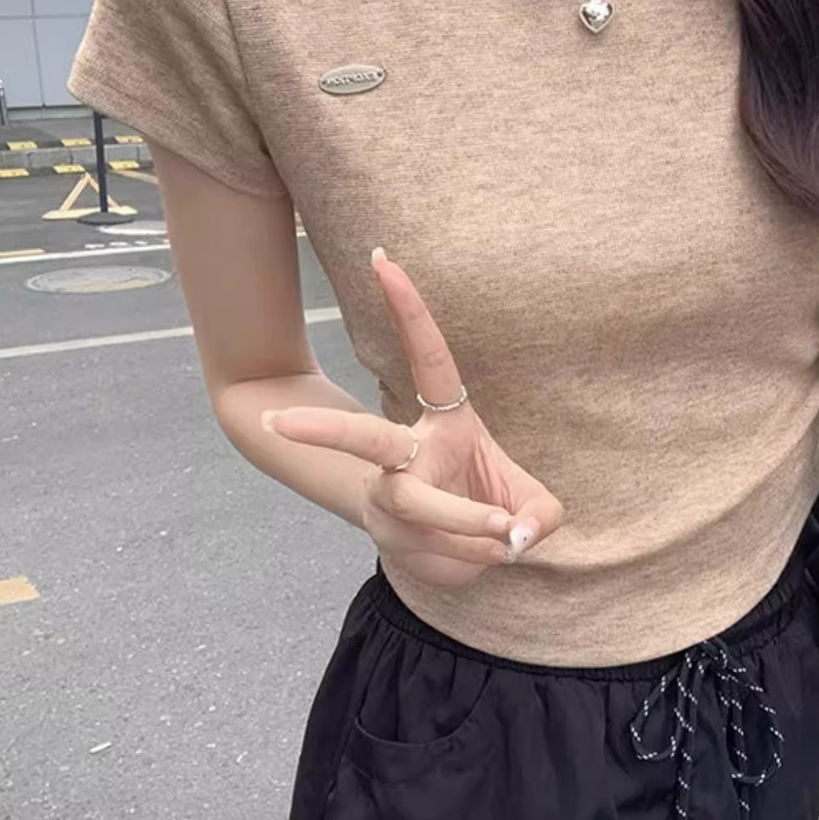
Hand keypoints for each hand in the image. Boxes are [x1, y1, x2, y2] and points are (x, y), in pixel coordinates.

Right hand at [264, 248, 563, 588]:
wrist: (457, 551)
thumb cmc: (491, 502)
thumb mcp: (529, 501)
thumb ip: (539, 513)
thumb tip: (516, 534)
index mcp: (440, 421)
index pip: (426, 358)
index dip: (407, 311)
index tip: (383, 260)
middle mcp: (403, 455)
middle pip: (361, 438)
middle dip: (323, 430)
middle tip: (278, 421)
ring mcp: (388, 497)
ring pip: (413, 506)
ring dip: (463, 523)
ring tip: (503, 537)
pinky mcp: (388, 538)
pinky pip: (435, 551)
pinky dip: (471, 560)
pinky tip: (484, 556)